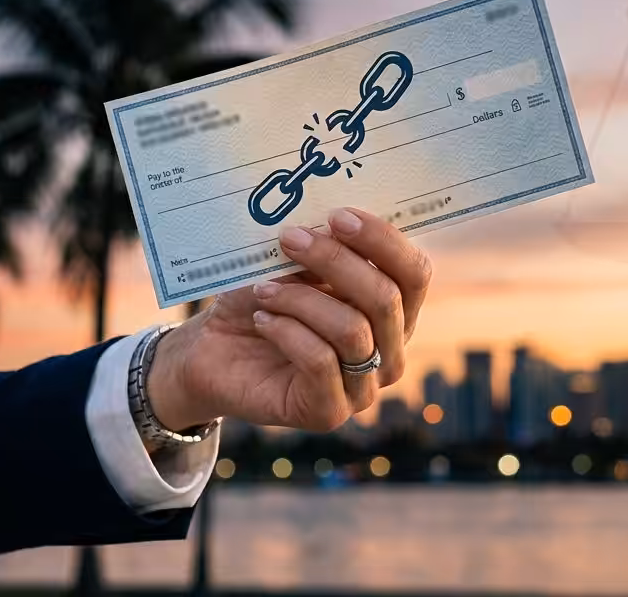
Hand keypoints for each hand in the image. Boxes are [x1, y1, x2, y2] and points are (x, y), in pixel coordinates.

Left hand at [147, 207, 431, 432]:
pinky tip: (263, 320)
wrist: (213, 353)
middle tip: (290, 238)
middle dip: (336, 261)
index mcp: (393, 312)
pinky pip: (321, 361)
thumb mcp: (291, 265)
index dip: (383, 241)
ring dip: (302, 299)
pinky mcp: (329, 412)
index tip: (338, 215)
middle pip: (386, 299)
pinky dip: (287, 331)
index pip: (414, 274)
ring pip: (352, 330)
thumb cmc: (261, 301)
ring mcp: (364, 388)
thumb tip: (330, 225)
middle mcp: (390, 352)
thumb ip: (320, 248)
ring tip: (264, 288)